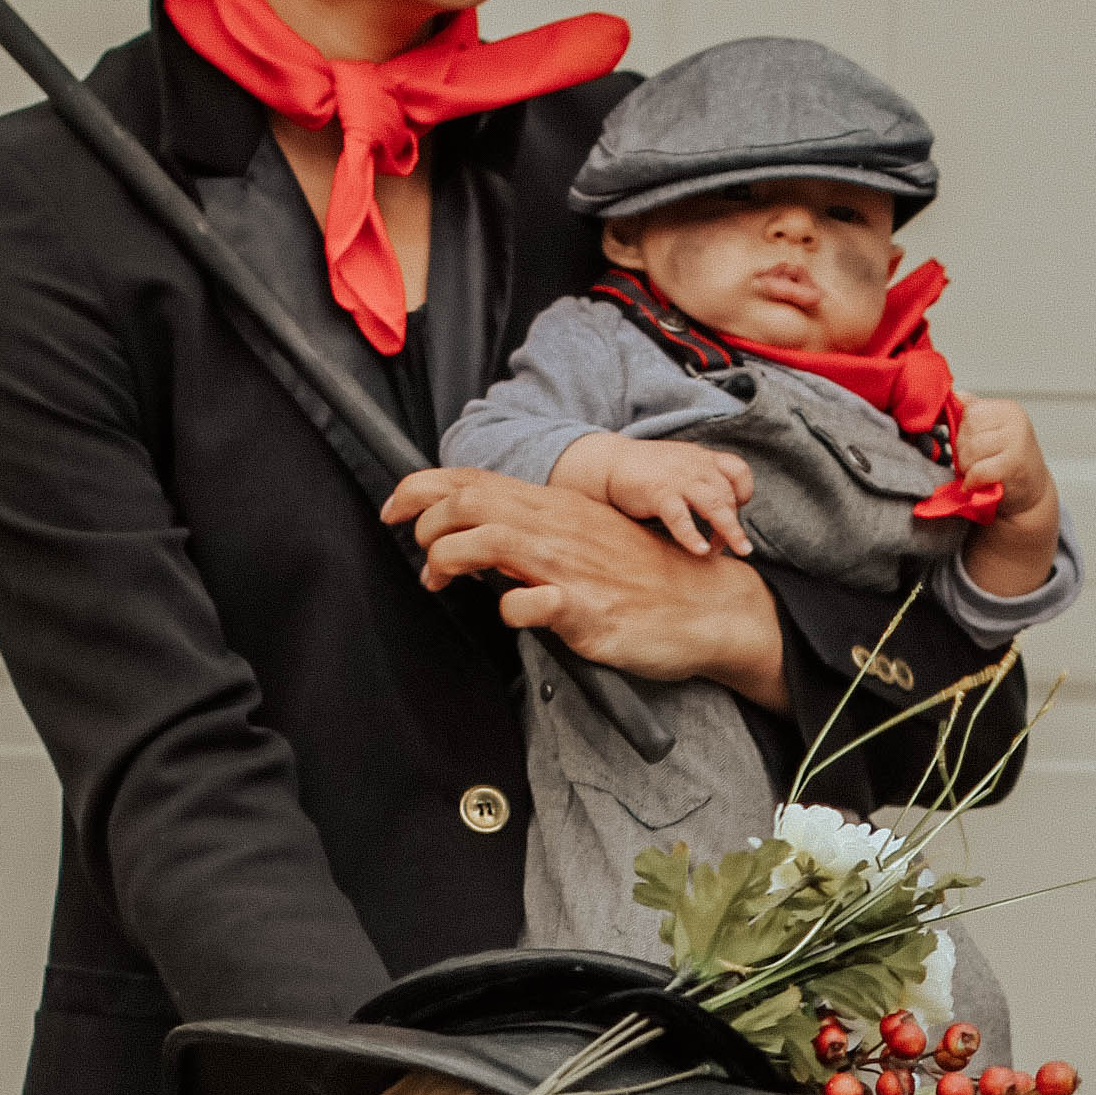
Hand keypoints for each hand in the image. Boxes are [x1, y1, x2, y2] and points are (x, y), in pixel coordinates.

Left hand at [382, 465, 788, 705]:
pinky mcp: (586, 610)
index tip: (390, 508)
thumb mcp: (582, 542)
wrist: (705, 606)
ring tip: (440, 581)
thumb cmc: (641, 578)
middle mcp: (557, 528)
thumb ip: (533, 537)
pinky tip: (512, 613)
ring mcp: (571, 567)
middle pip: (470, 501)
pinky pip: (530, 604)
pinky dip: (508, 609)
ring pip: (488, 540)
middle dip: (423, 520)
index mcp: (554, 509)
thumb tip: (478, 542)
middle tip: (413, 549)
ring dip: (449, 558)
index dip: (420, 488)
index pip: (475, 481)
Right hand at [552, 427, 756, 559]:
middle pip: (728, 494)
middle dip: (735, 523)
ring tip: (738, 550)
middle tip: (741, 547)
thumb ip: (701, 484)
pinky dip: (692, 534)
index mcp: (702, 459)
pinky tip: (700, 550)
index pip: (737, 470)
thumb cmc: (646, 471)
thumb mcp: (680, 467)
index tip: (739, 510)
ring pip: (713, 504)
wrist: (608, 463)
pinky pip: (681, 516)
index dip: (744, 492)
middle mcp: (695, 466)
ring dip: (729, 529)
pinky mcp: (658, 492)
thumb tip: (719, 517)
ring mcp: (677, 478)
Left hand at [948, 393, 1064, 601]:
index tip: (969, 447)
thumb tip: (947, 395)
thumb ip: (972, 414)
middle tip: (971, 464)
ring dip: (966, 466)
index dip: (961, 432)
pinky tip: (974, 484)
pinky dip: (971, 481)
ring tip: (974, 473)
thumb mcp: (993, 433)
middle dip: (962, 450)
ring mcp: (1017, 442)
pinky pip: (979, 470)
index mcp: (1007, 409)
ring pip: (971, 449)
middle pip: (968, 429)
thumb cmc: (1006, 463)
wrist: (1031, 494)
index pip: (968, 412)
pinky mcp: (1014, 465)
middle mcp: (1015, 421)